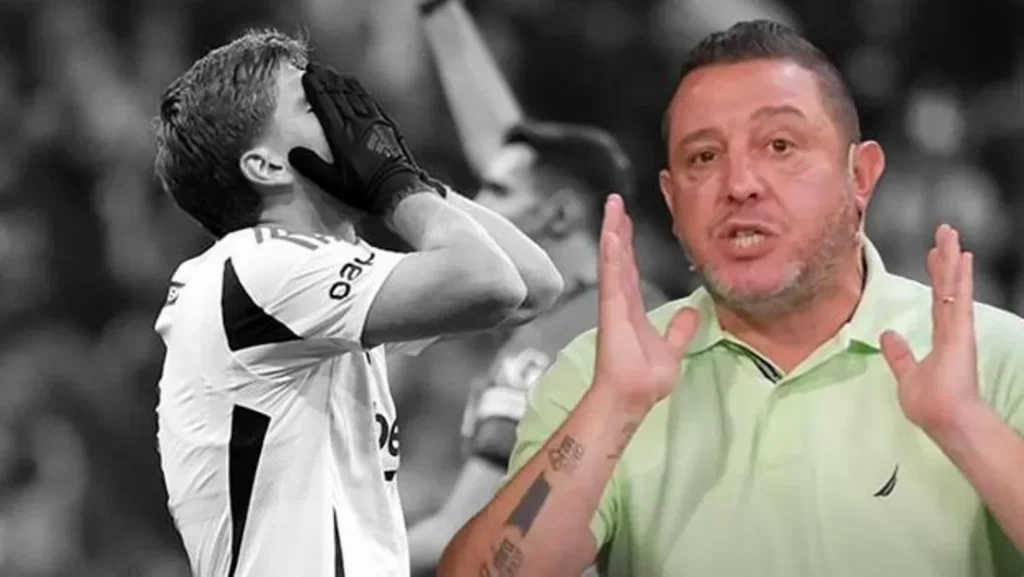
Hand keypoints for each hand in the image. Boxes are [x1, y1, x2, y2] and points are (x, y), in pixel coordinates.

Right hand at [288, 62, 444, 214]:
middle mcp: (356, 123)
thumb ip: (311, 166)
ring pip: (355, 95)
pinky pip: (370, 101)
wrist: (396, 188)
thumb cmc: (364, 188)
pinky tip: (356, 86)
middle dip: (325, 78)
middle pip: (338, 94)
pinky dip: (360, 90)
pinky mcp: (386, 125)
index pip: (324, 104)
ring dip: (342, 81)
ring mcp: (373, 122)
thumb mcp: (332, 182)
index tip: (307, 75)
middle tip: (315, 66)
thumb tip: (293, 152)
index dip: (315, 88)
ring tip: (332, 72)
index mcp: (341, 135)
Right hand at [592, 194, 698, 412]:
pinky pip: (613, 275)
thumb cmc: (644, 381)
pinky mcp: (612, 309)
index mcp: (632, 309)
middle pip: (619, 257)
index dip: (627, 245)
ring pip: (614, 259)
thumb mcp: (671, 349)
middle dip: (617, 229)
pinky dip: (611, 253)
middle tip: (614, 203)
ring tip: (611, 206)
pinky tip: (611, 232)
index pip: (631, 269)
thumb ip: (680, 330)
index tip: (625, 222)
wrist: (631, 398)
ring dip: (612, 231)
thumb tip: (691, 312)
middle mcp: (620, 302)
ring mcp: (614, 303)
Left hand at [881, 224, 981, 433]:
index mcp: (942, 339)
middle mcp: (953, 330)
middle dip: (945, 259)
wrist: (947, 421)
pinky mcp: (961, 332)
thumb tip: (886, 335)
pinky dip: (959, 276)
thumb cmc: (931, 406)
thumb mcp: (907, 377)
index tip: (933, 255)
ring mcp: (959, 329)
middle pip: (948, 287)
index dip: (937, 277)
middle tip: (944, 231)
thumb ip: (899, 355)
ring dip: (951, 259)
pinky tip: (961, 256)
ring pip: (954, 286)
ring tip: (949, 233)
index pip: (939, 301)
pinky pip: (959, 298)